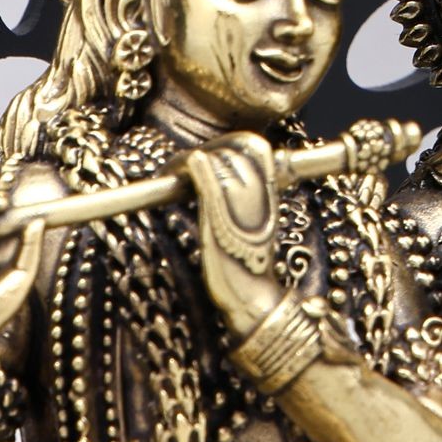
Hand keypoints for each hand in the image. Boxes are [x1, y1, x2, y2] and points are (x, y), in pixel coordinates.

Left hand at [183, 134, 284, 341]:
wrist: (250, 296)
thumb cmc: (245, 269)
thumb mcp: (254, 228)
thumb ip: (245, 204)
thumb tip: (226, 192)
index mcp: (269, 191)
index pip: (253, 146)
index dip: (229, 145)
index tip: (206, 156)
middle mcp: (257, 190)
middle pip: (233, 148)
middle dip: (207, 150)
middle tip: (180, 165)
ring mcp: (237, 200)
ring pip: (218, 159)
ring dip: (189, 161)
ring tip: (172, 172)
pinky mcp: (217, 213)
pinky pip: (206, 176)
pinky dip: (191, 166)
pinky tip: (182, 167)